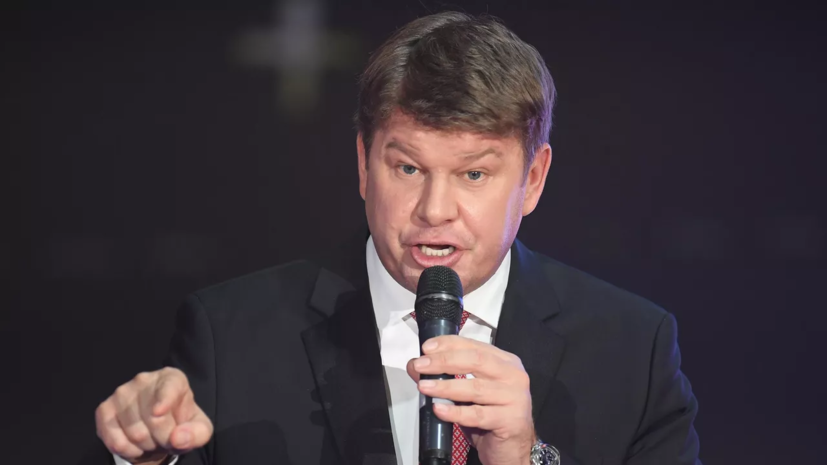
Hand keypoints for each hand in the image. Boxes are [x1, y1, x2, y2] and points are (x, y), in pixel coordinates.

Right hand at [95, 367, 212, 463]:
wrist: (158, 428)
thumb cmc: (180, 423)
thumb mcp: (199, 429)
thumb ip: (197, 433)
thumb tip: (178, 438)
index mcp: (172, 378)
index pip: (169, 386)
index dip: (164, 400)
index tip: (159, 412)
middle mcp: (144, 380)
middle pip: (154, 420)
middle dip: (164, 439)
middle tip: (166, 438)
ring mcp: (122, 393)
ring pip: (135, 433)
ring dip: (147, 446)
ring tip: (152, 439)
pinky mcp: (104, 409)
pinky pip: (114, 439)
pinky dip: (127, 450)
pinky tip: (135, 445)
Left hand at [407, 335, 534, 464]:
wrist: (512, 447)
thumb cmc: (491, 415)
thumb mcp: (467, 392)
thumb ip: (445, 376)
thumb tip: (415, 365)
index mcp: (505, 362)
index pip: (474, 346)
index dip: (449, 344)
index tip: (426, 348)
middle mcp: (513, 376)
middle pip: (475, 361)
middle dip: (444, 361)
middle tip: (421, 365)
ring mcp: (515, 398)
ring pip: (475, 388)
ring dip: (445, 387)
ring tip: (424, 387)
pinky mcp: (511, 420)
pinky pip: (477, 414)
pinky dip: (455, 412)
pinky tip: (439, 410)